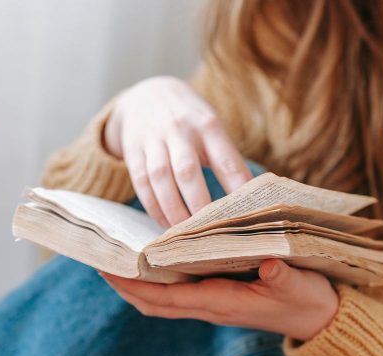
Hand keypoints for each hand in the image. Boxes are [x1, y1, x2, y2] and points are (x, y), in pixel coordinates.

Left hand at [101, 259, 338, 340]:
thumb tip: (268, 263)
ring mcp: (212, 305)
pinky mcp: (219, 299)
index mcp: (222, 302)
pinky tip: (151, 262)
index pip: (168, 297)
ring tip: (115, 260)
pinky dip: (157, 282)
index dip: (135, 285)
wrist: (321, 320)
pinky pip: (177, 294)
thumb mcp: (299, 284)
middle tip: (98, 261)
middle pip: (154, 302)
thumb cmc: (308, 298)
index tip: (109, 268)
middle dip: (125, 285)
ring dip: (137, 285)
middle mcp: (210, 306)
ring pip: (163, 300)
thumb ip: (282, 275)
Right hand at [104, 76, 252, 226]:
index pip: (226, 160)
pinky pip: (141, 182)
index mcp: (208, 125)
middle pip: (188, 172)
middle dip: (199, 205)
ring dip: (173, 209)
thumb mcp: (211, 126)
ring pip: (161, 179)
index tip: (247, 214)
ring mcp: (153, 140)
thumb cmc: (191, 119)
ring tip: (184, 234)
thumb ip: (226, 157)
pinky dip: (153, 206)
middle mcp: (180, 130)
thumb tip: (249, 198)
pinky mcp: (133, 150)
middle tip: (210, 232)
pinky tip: (164, 223)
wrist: (148, 93)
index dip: (237, 188)